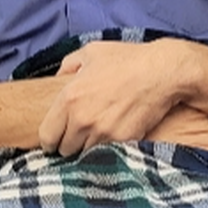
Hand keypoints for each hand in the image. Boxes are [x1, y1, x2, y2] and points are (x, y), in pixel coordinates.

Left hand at [37, 39, 185, 155]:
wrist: (161, 72)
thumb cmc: (126, 59)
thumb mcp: (91, 52)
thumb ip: (68, 65)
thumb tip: (58, 78)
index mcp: (69, 99)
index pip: (46, 136)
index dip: (50, 139)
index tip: (57, 138)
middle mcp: (82, 119)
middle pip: (65, 150)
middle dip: (70, 143)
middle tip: (80, 135)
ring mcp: (102, 133)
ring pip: (85, 155)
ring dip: (89, 148)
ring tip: (98, 135)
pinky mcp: (122, 142)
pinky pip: (107, 155)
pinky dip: (108, 150)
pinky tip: (113, 137)